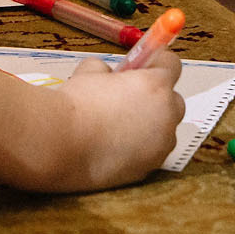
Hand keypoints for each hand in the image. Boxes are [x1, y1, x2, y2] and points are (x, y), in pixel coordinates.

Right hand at [25, 55, 185, 191]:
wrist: (60, 144)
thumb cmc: (75, 105)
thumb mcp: (90, 72)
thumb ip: (109, 71)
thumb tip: (110, 76)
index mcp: (155, 85)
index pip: (173, 65)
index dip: (156, 64)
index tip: (143, 67)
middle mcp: (166, 116)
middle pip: (174, 101)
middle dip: (156, 99)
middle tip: (129, 99)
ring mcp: (160, 145)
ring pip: (163, 131)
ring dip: (149, 126)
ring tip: (117, 128)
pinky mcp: (147, 169)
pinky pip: (150, 153)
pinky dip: (138, 149)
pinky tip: (113, 148)